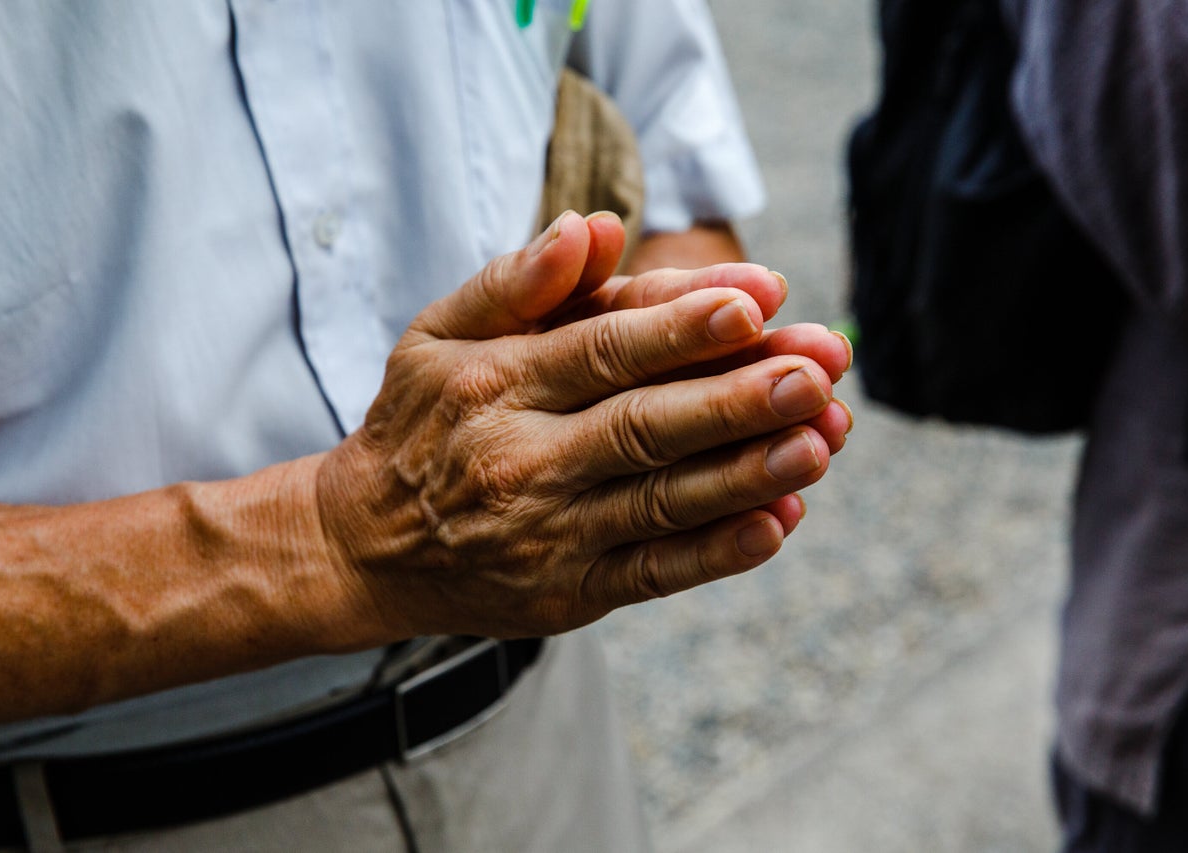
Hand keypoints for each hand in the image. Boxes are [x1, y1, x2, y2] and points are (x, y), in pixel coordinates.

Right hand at [314, 212, 851, 641]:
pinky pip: (654, 573)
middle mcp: (521, 460)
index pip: (601, 348)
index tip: (759, 299)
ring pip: (662, 501)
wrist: (365, 546)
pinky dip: (718, 552)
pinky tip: (778, 521)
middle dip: (739, 397)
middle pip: (644, 425)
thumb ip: (516, 280)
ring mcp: (549, 535)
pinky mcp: (570, 593)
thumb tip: (595, 226)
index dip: (681, 324)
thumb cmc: (420, 421)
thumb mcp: (437, 334)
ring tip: (822, 439)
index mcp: (494, 384)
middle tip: (819, 369)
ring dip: (748, 472)